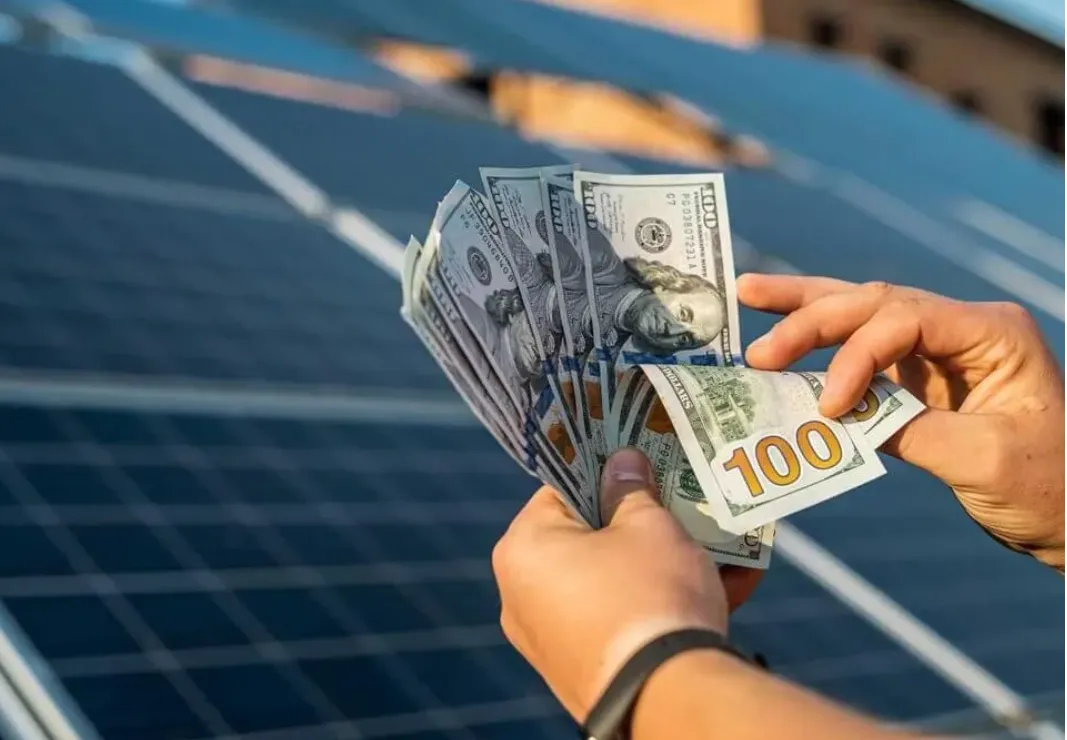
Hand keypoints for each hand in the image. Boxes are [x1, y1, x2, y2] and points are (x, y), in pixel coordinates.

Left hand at [492, 448, 761, 719]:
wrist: (665, 697)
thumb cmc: (647, 594)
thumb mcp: (648, 526)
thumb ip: (632, 489)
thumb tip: (622, 462)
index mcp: (522, 549)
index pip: (561, 489)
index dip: (605, 470)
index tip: (640, 457)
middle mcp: (524, 596)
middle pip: (591, 539)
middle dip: (644, 520)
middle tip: (684, 498)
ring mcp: (554, 639)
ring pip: (617, 581)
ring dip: (668, 561)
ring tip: (723, 542)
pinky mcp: (587, 670)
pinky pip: (628, 620)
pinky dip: (668, 602)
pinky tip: (731, 584)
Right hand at [739, 274, 1064, 570]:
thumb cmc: (1050, 488)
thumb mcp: (982, 460)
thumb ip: (908, 429)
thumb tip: (834, 417)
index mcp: (992, 332)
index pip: (905, 319)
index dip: (856, 356)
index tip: (830, 406)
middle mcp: (962, 328)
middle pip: (874, 304)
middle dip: (812, 321)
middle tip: (759, 353)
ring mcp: (939, 350)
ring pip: (862, 313)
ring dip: (805, 308)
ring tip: (748, 293)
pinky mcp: (919, 379)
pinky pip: (859, 353)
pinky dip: (819, 348)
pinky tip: (780, 332)